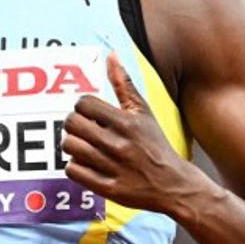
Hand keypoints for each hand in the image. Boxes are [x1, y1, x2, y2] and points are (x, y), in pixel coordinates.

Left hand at [62, 52, 195, 212]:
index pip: (83, 104)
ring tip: (84, 146)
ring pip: (70, 146)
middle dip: (73, 124)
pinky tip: (86, 164)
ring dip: (73, 145)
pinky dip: (74, 166)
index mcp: (127, 122)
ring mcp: (113, 167)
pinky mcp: (108, 188)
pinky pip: (73, 171)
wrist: (174, 184)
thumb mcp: (143, 112)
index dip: (82, 107)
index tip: (89, 114)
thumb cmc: (155, 144)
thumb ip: (124, 84)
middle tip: (82, 129)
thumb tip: (110, 55)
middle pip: (71, 124)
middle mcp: (119, 144)